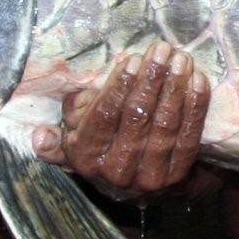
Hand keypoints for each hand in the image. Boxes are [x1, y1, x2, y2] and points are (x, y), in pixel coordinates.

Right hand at [39, 43, 210, 197]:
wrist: (138, 187)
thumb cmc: (102, 147)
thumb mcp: (73, 141)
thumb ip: (56, 136)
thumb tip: (40, 135)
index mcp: (87, 158)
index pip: (104, 117)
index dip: (120, 87)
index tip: (133, 59)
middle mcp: (117, 171)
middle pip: (137, 118)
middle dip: (151, 79)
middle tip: (162, 50)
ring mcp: (150, 177)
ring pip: (165, 126)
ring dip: (175, 88)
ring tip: (181, 59)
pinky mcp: (178, 176)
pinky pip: (189, 137)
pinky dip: (195, 107)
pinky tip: (198, 80)